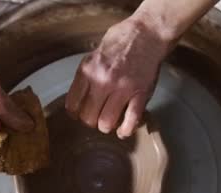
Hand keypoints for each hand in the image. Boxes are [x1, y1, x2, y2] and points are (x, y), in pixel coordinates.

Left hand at [65, 16, 171, 138]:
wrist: (147, 34)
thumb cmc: (121, 41)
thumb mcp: (94, 54)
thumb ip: (87, 75)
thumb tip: (79, 96)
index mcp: (88, 70)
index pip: (72, 104)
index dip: (76, 114)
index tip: (80, 113)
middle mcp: (102, 81)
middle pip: (88, 117)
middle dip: (91, 121)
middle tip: (97, 117)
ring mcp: (122, 89)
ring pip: (106, 123)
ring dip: (107, 126)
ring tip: (110, 121)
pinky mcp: (140, 95)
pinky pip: (130, 121)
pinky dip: (125, 131)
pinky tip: (123, 131)